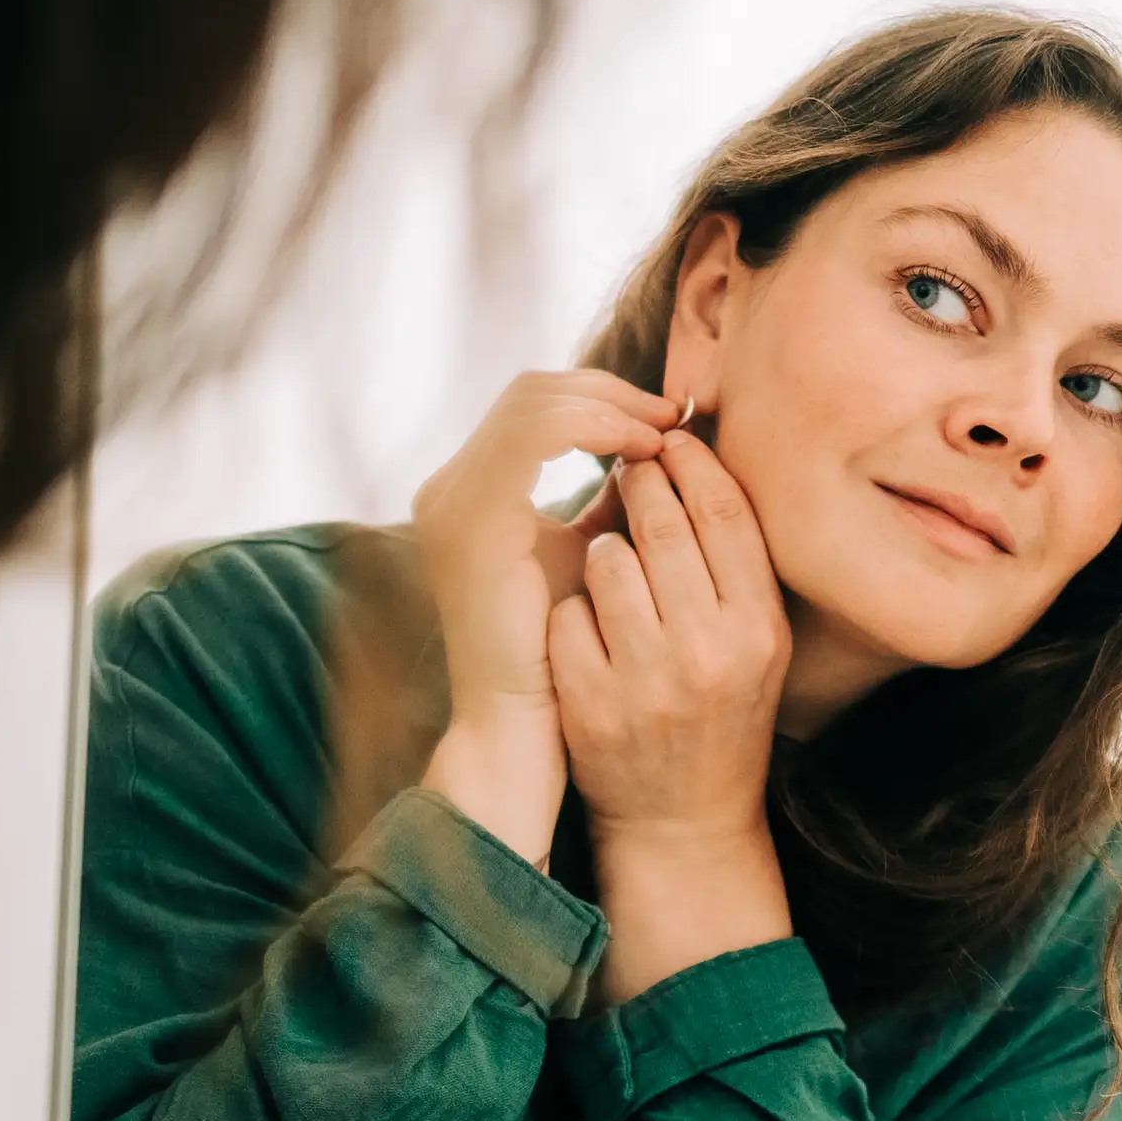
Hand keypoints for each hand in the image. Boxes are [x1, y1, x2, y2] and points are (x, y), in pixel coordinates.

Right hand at [410, 369, 676, 858]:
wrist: (522, 729)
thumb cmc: (566, 659)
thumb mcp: (591, 562)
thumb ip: (612, 505)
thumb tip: (663, 446)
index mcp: (470, 494)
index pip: (533, 408)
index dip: (602, 399)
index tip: (667, 418)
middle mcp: (448, 489)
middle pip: (531, 391)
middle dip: (610, 393)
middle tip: (673, 414)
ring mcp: (453, 501)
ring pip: (534, 402)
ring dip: (609, 406)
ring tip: (664, 432)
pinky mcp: (472, 518)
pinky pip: (536, 436)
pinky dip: (595, 429)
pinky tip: (642, 452)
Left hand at [549, 433, 797, 996]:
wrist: (685, 821)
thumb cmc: (723, 712)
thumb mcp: (756, 642)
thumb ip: (734, 562)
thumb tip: (691, 455)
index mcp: (759, 629)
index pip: (725, 514)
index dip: (693, 463)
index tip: (669, 441)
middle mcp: (709, 653)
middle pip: (663, 526)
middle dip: (639, 485)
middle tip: (625, 470)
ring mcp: (646, 682)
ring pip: (607, 563)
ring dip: (601, 547)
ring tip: (609, 555)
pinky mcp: (590, 706)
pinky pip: (567, 616)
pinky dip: (571, 608)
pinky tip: (583, 620)